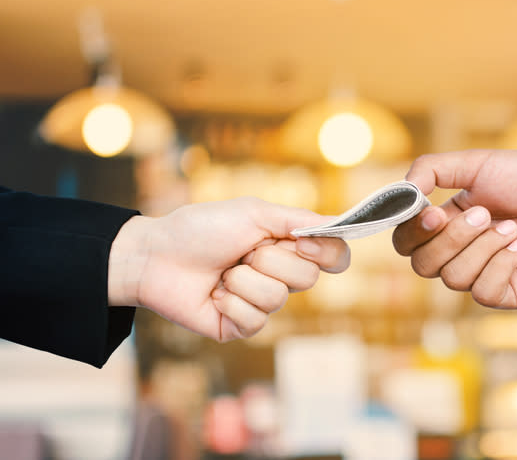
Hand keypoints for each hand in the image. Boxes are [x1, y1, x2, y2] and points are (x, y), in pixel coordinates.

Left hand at [108, 197, 349, 340]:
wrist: (156, 255)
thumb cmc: (202, 228)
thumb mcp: (253, 213)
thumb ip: (297, 219)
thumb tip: (338, 223)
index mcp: (289, 247)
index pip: (334, 257)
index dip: (326, 253)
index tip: (301, 241)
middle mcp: (280, 276)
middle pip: (307, 280)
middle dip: (270, 260)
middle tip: (242, 252)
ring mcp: (261, 303)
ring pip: (278, 299)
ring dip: (244, 280)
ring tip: (222, 273)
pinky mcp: (241, 326)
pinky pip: (255, 321)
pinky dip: (230, 302)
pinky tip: (214, 294)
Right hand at [393, 150, 516, 307]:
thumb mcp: (475, 163)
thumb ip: (430, 169)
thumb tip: (401, 193)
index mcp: (444, 224)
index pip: (405, 243)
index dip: (413, 232)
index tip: (433, 212)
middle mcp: (458, 253)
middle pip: (423, 265)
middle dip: (452, 239)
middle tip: (485, 213)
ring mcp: (482, 275)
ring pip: (454, 278)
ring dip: (483, 248)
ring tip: (512, 227)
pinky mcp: (508, 294)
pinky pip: (484, 293)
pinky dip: (500, 266)